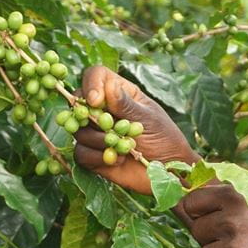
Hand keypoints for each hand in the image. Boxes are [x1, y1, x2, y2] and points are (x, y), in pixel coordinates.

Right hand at [73, 65, 198, 194]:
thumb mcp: (148, 118)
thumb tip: (108, 86)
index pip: (96, 76)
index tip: (96, 101)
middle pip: (79, 103)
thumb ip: (126, 104)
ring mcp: (97, 133)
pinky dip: (97, 157)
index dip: (91, 84)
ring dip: (98, 139)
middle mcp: (104, 110)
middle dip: (89, 117)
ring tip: (122, 147)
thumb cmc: (165, 138)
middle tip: (106, 127)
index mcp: (119, 93)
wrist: (169, 171)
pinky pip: (81, 153)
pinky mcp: (93, 155)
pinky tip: (117, 160)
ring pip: (79, 130)